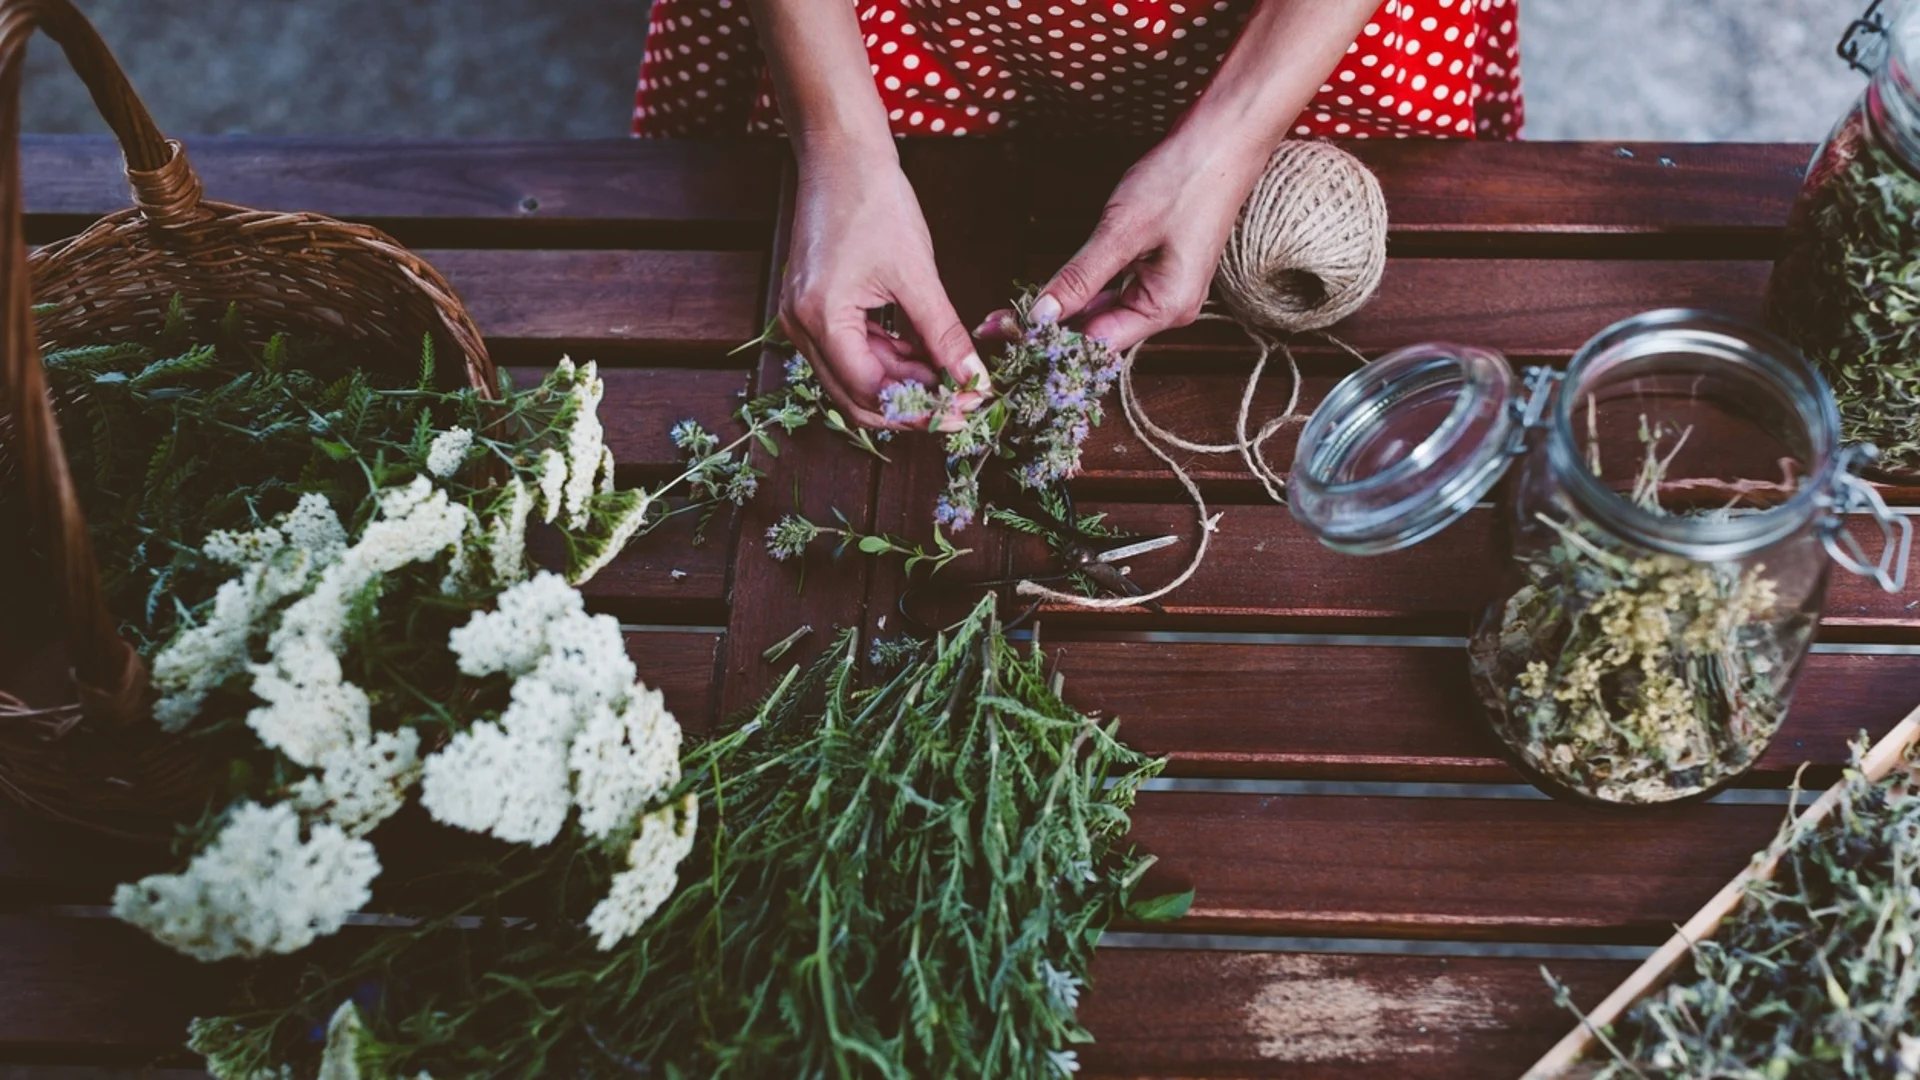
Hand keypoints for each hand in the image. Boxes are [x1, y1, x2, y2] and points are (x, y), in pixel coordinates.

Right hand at [779, 141, 989, 430]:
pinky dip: (888, 358)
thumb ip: (944, 334)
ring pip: (855, 377)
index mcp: (821, 318)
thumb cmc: (875, 199)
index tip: (965, 409)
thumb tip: (974, 379)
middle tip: (960, 404)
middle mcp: (800, 327)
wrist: (842, 154)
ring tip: (950, 374)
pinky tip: (923, 352)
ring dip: (902, 383)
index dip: (921, 409)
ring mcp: (802, 318)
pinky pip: (851, 351)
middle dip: (911, 405)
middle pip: (856, 396)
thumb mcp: (917, 273)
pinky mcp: (813, 307)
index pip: (871, 392)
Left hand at [980, 128, 1268, 350]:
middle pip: (1099, 334)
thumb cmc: (1182, 179)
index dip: (1048, 343)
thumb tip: (1041, 315)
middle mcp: (1169, 308)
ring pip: (1104, 315)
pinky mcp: (1159, 272)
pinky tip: (1052, 295)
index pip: (1097, 343)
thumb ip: (1080, 277)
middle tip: (996, 327)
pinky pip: (1114, 293)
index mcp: (1167, 307)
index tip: (1003, 336)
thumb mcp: (1122, 230)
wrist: (1224, 139)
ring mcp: (1166, 291)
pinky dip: (1082, 293)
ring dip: (1062, 313)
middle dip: (1049, 331)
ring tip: (1012, 316)